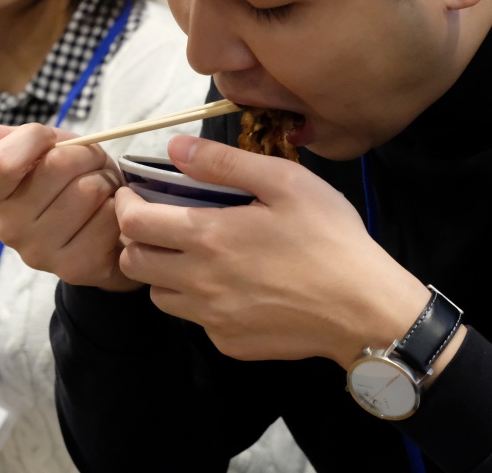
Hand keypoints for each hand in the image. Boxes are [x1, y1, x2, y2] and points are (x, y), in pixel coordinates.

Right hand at [0, 123, 143, 291]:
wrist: (111, 228)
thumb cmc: (74, 182)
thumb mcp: (44, 152)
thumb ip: (6, 140)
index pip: (2, 161)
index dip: (36, 138)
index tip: (51, 140)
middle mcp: (10, 229)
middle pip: (56, 166)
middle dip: (85, 156)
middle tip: (91, 167)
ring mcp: (40, 253)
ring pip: (87, 189)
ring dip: (105, 181)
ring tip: (102, 191)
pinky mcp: (74, 268)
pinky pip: (108, 217)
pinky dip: (119, 208)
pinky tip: (110, 216)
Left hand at [116, 134, 433, 366]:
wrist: (365, 309)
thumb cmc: (330, 239)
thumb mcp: (284, 182)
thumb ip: (223, 162)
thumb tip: (175, 148)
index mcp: (209, 237)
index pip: (134, 224)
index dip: (126, 205)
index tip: (136, 195)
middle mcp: (200, 283)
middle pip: (133, 264)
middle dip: (135, 239)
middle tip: (159, 222)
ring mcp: (213, 319)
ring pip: (159, 296)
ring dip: (162, 272)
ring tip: (191, 253)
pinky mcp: (230, 343)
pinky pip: (195, 320)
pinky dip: (197, 300)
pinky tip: (229, 284)